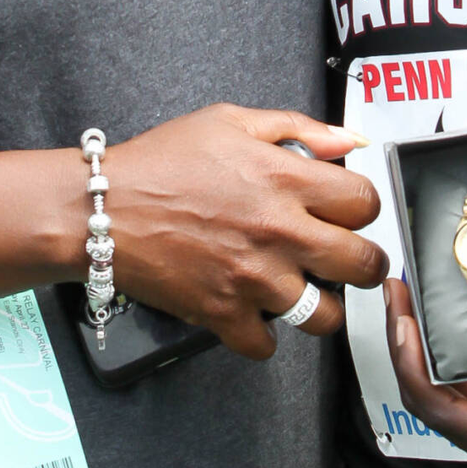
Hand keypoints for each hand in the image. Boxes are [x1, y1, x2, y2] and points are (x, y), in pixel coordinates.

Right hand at [106, 105, 382, 358]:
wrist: (101, 208)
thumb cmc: (161, 161)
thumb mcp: (230, 121)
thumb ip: (297, 128)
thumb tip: (348, 142)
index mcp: (284, 179)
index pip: (365, 203)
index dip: (362, 208)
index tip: (349, 213)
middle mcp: (278, 231)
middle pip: (363, 265)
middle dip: (364, 264)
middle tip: (348, 262)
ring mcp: (253, 278)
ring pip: (324, 316)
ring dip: (320, 307)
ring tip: (304, 291)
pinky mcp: (223, 313)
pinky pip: (267, 345)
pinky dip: (264, 336)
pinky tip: (256, 313)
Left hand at [384, 256, 466, 467]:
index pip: (435, 408)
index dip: (408, 362)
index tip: (401, 316)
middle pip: (427, 402)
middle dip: (404, 347)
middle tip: (399, 294)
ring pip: (442, 406)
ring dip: (421, 358)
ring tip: (415, 306)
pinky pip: (465, 409)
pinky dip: (448, 372)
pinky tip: (452, 338)